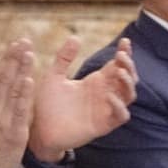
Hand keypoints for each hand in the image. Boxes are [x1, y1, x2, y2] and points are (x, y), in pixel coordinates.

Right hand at [0, 39, 35, 167]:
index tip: (16, 44)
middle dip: (14, 58)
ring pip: (11, 89)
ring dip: (20, 70)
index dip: (6, 59)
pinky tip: (28, 80)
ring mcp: (1, 119)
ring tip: (28, 53)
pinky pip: (19, 110)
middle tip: (24, 41)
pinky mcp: (13, 131)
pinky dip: (23, 94)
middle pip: (3, 78)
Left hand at [30, 37, 135, 161]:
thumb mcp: (53, 76)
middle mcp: (104, 94)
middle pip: (127, 78)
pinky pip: (120, 116)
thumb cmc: (47, 104)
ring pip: (128, 95)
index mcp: (95, 81)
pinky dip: (119, 106)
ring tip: (119, 72)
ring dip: (128, 83)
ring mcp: (105, 110)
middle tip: (121, 56)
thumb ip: (63, 58)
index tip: (125, 41)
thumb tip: (75, 37)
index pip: (116, 65)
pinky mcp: (103, 125)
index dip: (124, 53)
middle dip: (128, 66)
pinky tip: (110, 96)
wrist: (38, 130)